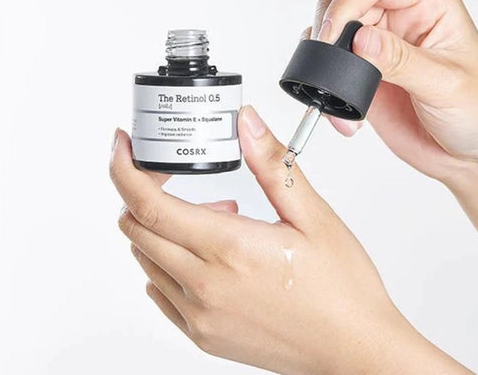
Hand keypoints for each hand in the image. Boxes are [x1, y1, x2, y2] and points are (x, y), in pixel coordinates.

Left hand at [110, 106, 470, 374]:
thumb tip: (247, 124)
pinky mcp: (203, 335)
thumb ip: (272, 164)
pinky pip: (160, 291)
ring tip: (213, 216)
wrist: (355, 353)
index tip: (122, 147)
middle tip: (178, 176)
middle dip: (144, 192)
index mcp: (229, 250)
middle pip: (137, 228)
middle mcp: (204, 287)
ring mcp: (199, 316)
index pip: (150, 205)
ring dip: (162, 226)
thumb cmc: (341, 290)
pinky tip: (207, 253)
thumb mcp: (313, 216)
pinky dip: (167, 260)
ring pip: (146, 258)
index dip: (126, 170)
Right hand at [310, 0, 477, 274]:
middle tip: (332, 71)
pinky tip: (343, 119)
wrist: (475, 156)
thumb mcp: (450, 85)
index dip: (346, 5)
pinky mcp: (365, 77)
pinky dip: (326, 93)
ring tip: (342, 103)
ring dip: (323, 67)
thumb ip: (402, 58)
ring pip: (328, 34)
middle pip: (343, 2)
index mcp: (427, 5)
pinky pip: (329, 71)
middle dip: (328, 35)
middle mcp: (399, 20)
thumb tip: (362, 37)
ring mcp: (378, 48)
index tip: (335, 40)